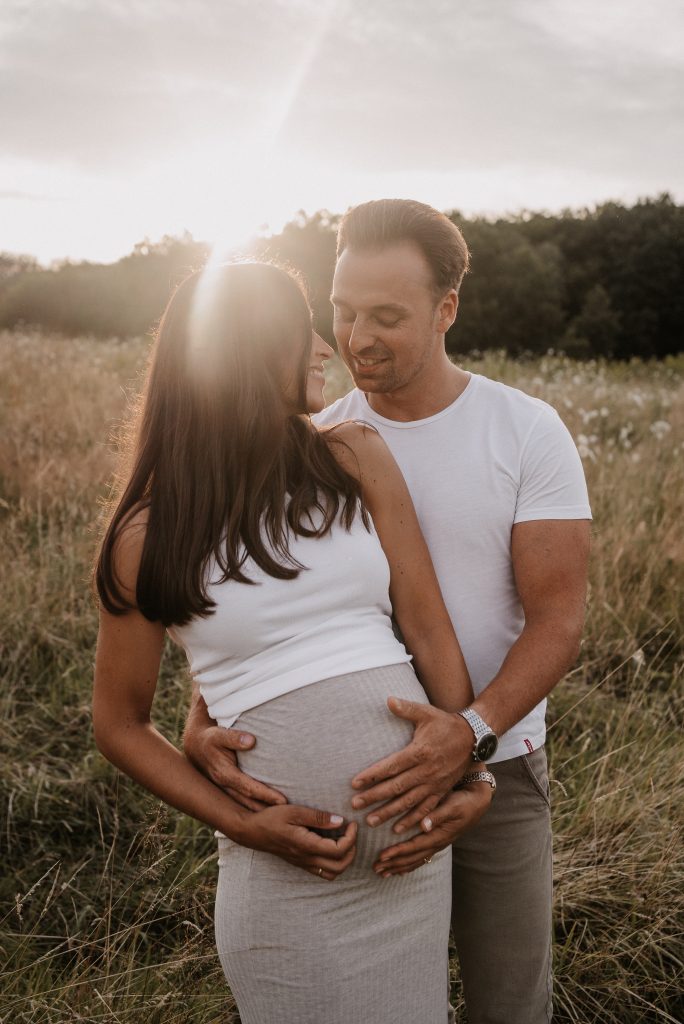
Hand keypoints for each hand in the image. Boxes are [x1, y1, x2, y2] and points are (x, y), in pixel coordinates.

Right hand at [184, 723, 286, 810]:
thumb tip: (251, 741)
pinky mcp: (227, 791)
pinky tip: (268, 813)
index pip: (249, 788)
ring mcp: (225, 791)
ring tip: (282, 818)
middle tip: (289, 814)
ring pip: (245, 806)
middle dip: (268, 809)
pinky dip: (255, 809)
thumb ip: (234, 737)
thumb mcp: (219, 735)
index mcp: (224, 774)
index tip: (283, 801)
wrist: (196, 745)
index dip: (266, 794)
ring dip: (262, 812)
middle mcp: (224, 786)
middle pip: (249, 802)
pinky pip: (242, 803)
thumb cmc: (211, 738)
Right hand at [239, 804, 357, 880]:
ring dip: (344, 859)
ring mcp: (303, 863)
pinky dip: (333, 863)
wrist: (252, 832)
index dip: (351, 837)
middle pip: (340, 866)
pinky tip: (330, 846)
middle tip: (351, 832)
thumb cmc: (271, 818)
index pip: (339, 850)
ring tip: (343, 840)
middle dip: (352, 850)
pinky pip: (322, 872)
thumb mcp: (294, 811)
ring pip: (332, 873)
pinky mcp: (300, 864)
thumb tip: (340, 821)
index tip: (352, 823)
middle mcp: (306, 859)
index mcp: (306, 845)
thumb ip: (318, 817)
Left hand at [350, 697, 473, 830]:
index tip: (354, 783)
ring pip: (408, 802)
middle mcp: (426, 771)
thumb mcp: (426, 713)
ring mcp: (434, 784)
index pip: (391, 766)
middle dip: (374, 797)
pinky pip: (425, 810)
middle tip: (354, 805)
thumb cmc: (445, 724)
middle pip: (396, 787)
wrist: (472, 738)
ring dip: (389, 813)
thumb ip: (406, 708)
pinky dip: (411, 820)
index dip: (372, 775)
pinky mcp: (441, 791)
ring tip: (371, 821)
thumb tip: (388, 699)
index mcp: (419, 752)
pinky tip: (398, 829)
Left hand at [372, 780, 492, 876]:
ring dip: (398, 866)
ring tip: (382, 872)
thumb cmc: (464, 802)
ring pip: (415, 860)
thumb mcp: (452, 806)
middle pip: (412, 858)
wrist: (477, 803)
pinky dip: (408, 864)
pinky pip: (420, 857)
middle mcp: (437, 843)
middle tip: (375, 868)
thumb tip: (424, 825)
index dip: (397, 852)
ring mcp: (437, 844)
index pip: (413, 847)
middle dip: (393, 863)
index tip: (381, 856)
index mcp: (439, 835)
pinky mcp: (437, 841)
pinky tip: (398, 869)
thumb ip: (437, 815)